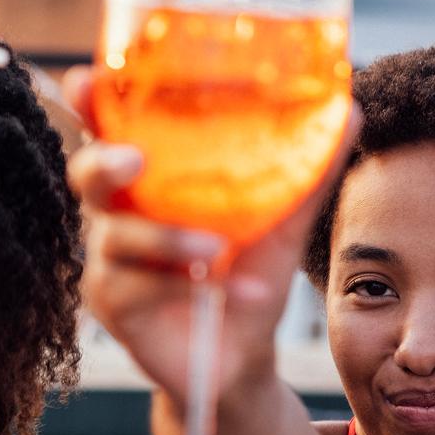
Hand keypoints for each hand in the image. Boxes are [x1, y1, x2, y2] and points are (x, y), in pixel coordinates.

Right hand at [63, 67, 358, 403]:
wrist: (242, 355)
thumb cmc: (248, 275)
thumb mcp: (283, 222)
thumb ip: (306, 171)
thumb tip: (350, 110)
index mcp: (150, 178)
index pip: (110, 130)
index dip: (90, 104)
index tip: (84, 79)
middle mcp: (118, 211)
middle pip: (87, 175)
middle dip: (104, 162)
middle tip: (136, 160)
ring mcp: (108, 258)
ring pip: (115, 236)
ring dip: (166, 239)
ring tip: (217, 250)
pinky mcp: (111, 303)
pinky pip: (134, 286)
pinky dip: (185, 287)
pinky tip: (234, 292)